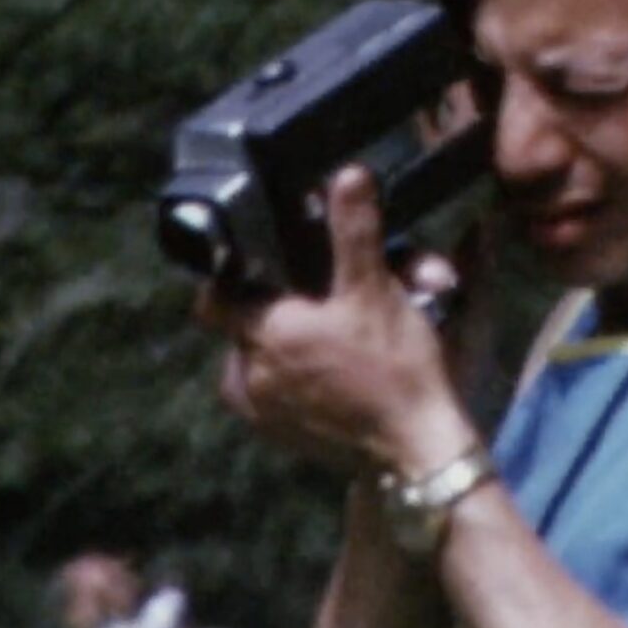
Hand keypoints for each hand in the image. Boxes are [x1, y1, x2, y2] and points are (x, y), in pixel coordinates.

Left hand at [198, 166, 480, 476]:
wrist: (414, 452)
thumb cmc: (396, 370)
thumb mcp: (376, 290)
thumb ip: (355, 231)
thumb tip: (347, 174)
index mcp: (265, 332)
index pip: (213, 297)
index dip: (229, 278)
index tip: (257, 266)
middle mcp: (250, 373)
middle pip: (240, 327)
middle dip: (270, 309)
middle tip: (310, 298)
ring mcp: (262, 411)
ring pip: (254, 361)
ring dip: (279, 345)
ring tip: (322, 333)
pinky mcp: (281, 437)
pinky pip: (269, 394)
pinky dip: (289, 379)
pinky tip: (328, 369)